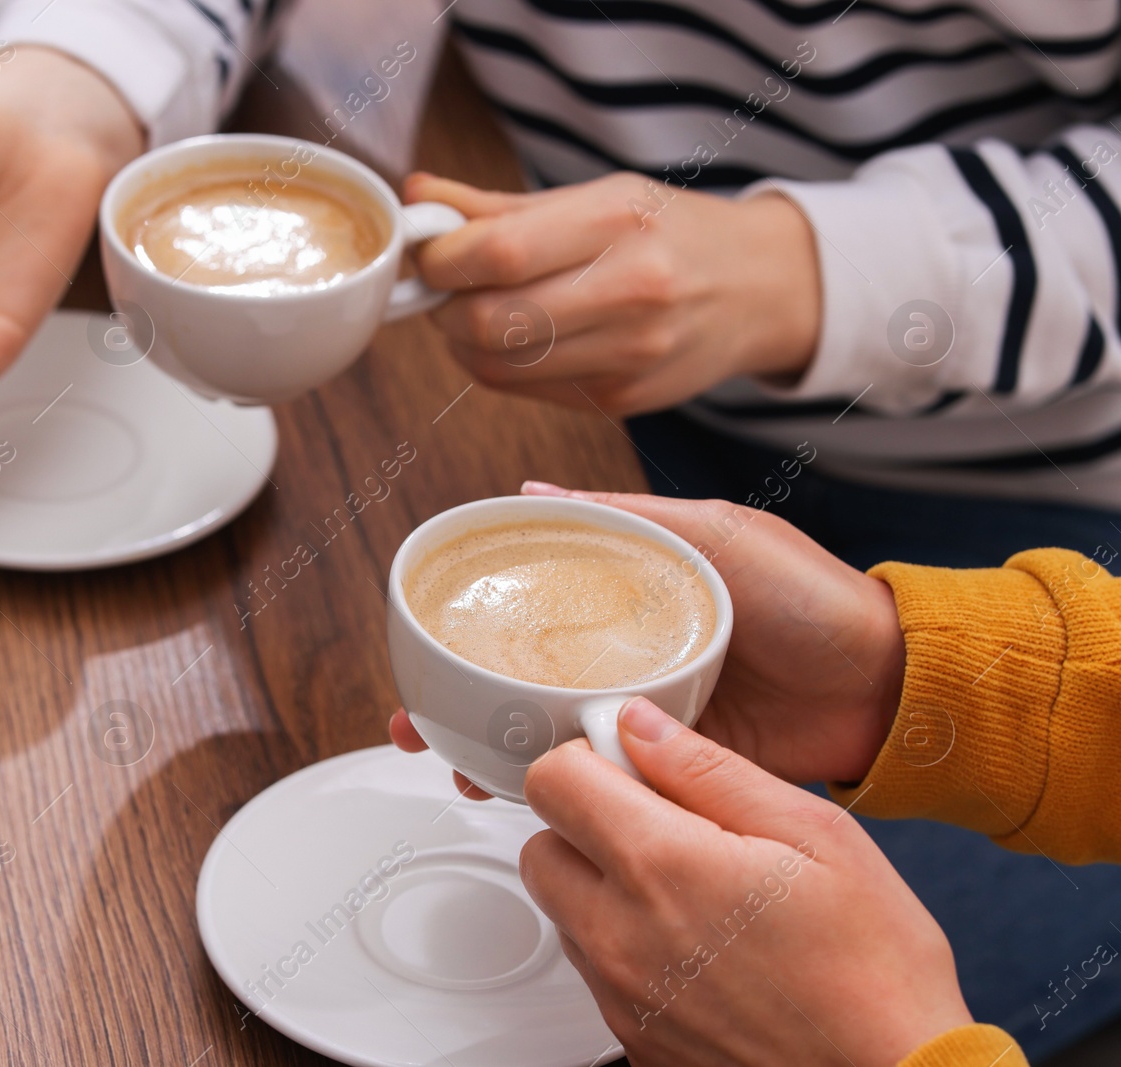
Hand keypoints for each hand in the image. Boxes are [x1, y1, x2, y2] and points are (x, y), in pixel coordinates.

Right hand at [390, 481, 904, 788]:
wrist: (883, 689)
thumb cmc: (809, 597)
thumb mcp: (714, 531)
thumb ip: (627, 514)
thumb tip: (533, 489)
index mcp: (631, 592)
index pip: (531, 601)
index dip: (471, 617)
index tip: (421, 630)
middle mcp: (625, 654)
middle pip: (519, 676)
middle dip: (456, 698)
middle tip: (409, 716)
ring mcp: (640, 713)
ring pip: (542, 732)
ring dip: (486, 747)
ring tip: (441, 759)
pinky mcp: (664, 766)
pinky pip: (594, 777)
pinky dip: (550, 788)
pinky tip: (510, 793)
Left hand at [404, 172, 820, 415]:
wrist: (759, 288)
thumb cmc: (668, 232)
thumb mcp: (598, 196)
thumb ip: (500, 207)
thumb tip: (417, 198)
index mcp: (618, 222)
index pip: (497, 252)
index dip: (441, 260)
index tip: (429, 253)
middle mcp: (630, 290)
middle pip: (488, 321)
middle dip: (443, 308)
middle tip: (444, 291)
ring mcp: (629, 354)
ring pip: (498, 367)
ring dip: (463, 343)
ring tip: (474, 312)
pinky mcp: (623, 400)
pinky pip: (527, 390)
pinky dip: (500, 366)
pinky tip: (514, 340)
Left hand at [522, 698, 973, 1065]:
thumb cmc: (875, 969)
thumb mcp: (814, 834)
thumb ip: (709, 769)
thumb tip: (641, 726)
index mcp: (662, 866)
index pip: (553, 782)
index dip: (589, 759)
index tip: (631, 765)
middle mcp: (622, 935)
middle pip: (542, 848)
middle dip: (586, 824)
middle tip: (662, 825)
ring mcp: (621, 994)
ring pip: (565, 911)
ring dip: (604, 888)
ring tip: (694, 891)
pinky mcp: (631, 1036)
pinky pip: (595, 970)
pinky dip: (626, 946)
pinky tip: (699, 944)